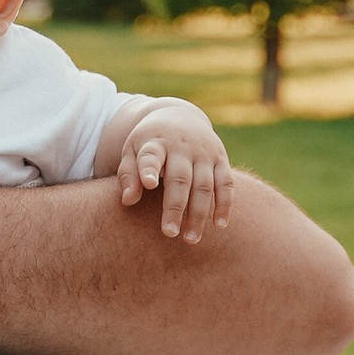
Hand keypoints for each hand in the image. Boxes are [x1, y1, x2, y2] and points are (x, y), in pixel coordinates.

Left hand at [118, 103, 233, 244]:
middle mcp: (181, 146)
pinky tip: (219, 225)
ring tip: (190, 239)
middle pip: (180, 179)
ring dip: (199, 213)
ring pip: (204, 185)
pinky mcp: (221, 158)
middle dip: (175, 207)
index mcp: (155, 143)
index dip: (149, 170)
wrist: (180, 115)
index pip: (152, 156)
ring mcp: (204, 152)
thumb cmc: (150, 143)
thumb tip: (128, 200)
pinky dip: (224, 204)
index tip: (148, 184)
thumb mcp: (132, 151)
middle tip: (169, 233)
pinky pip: (226, 183)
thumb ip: (128, 174)